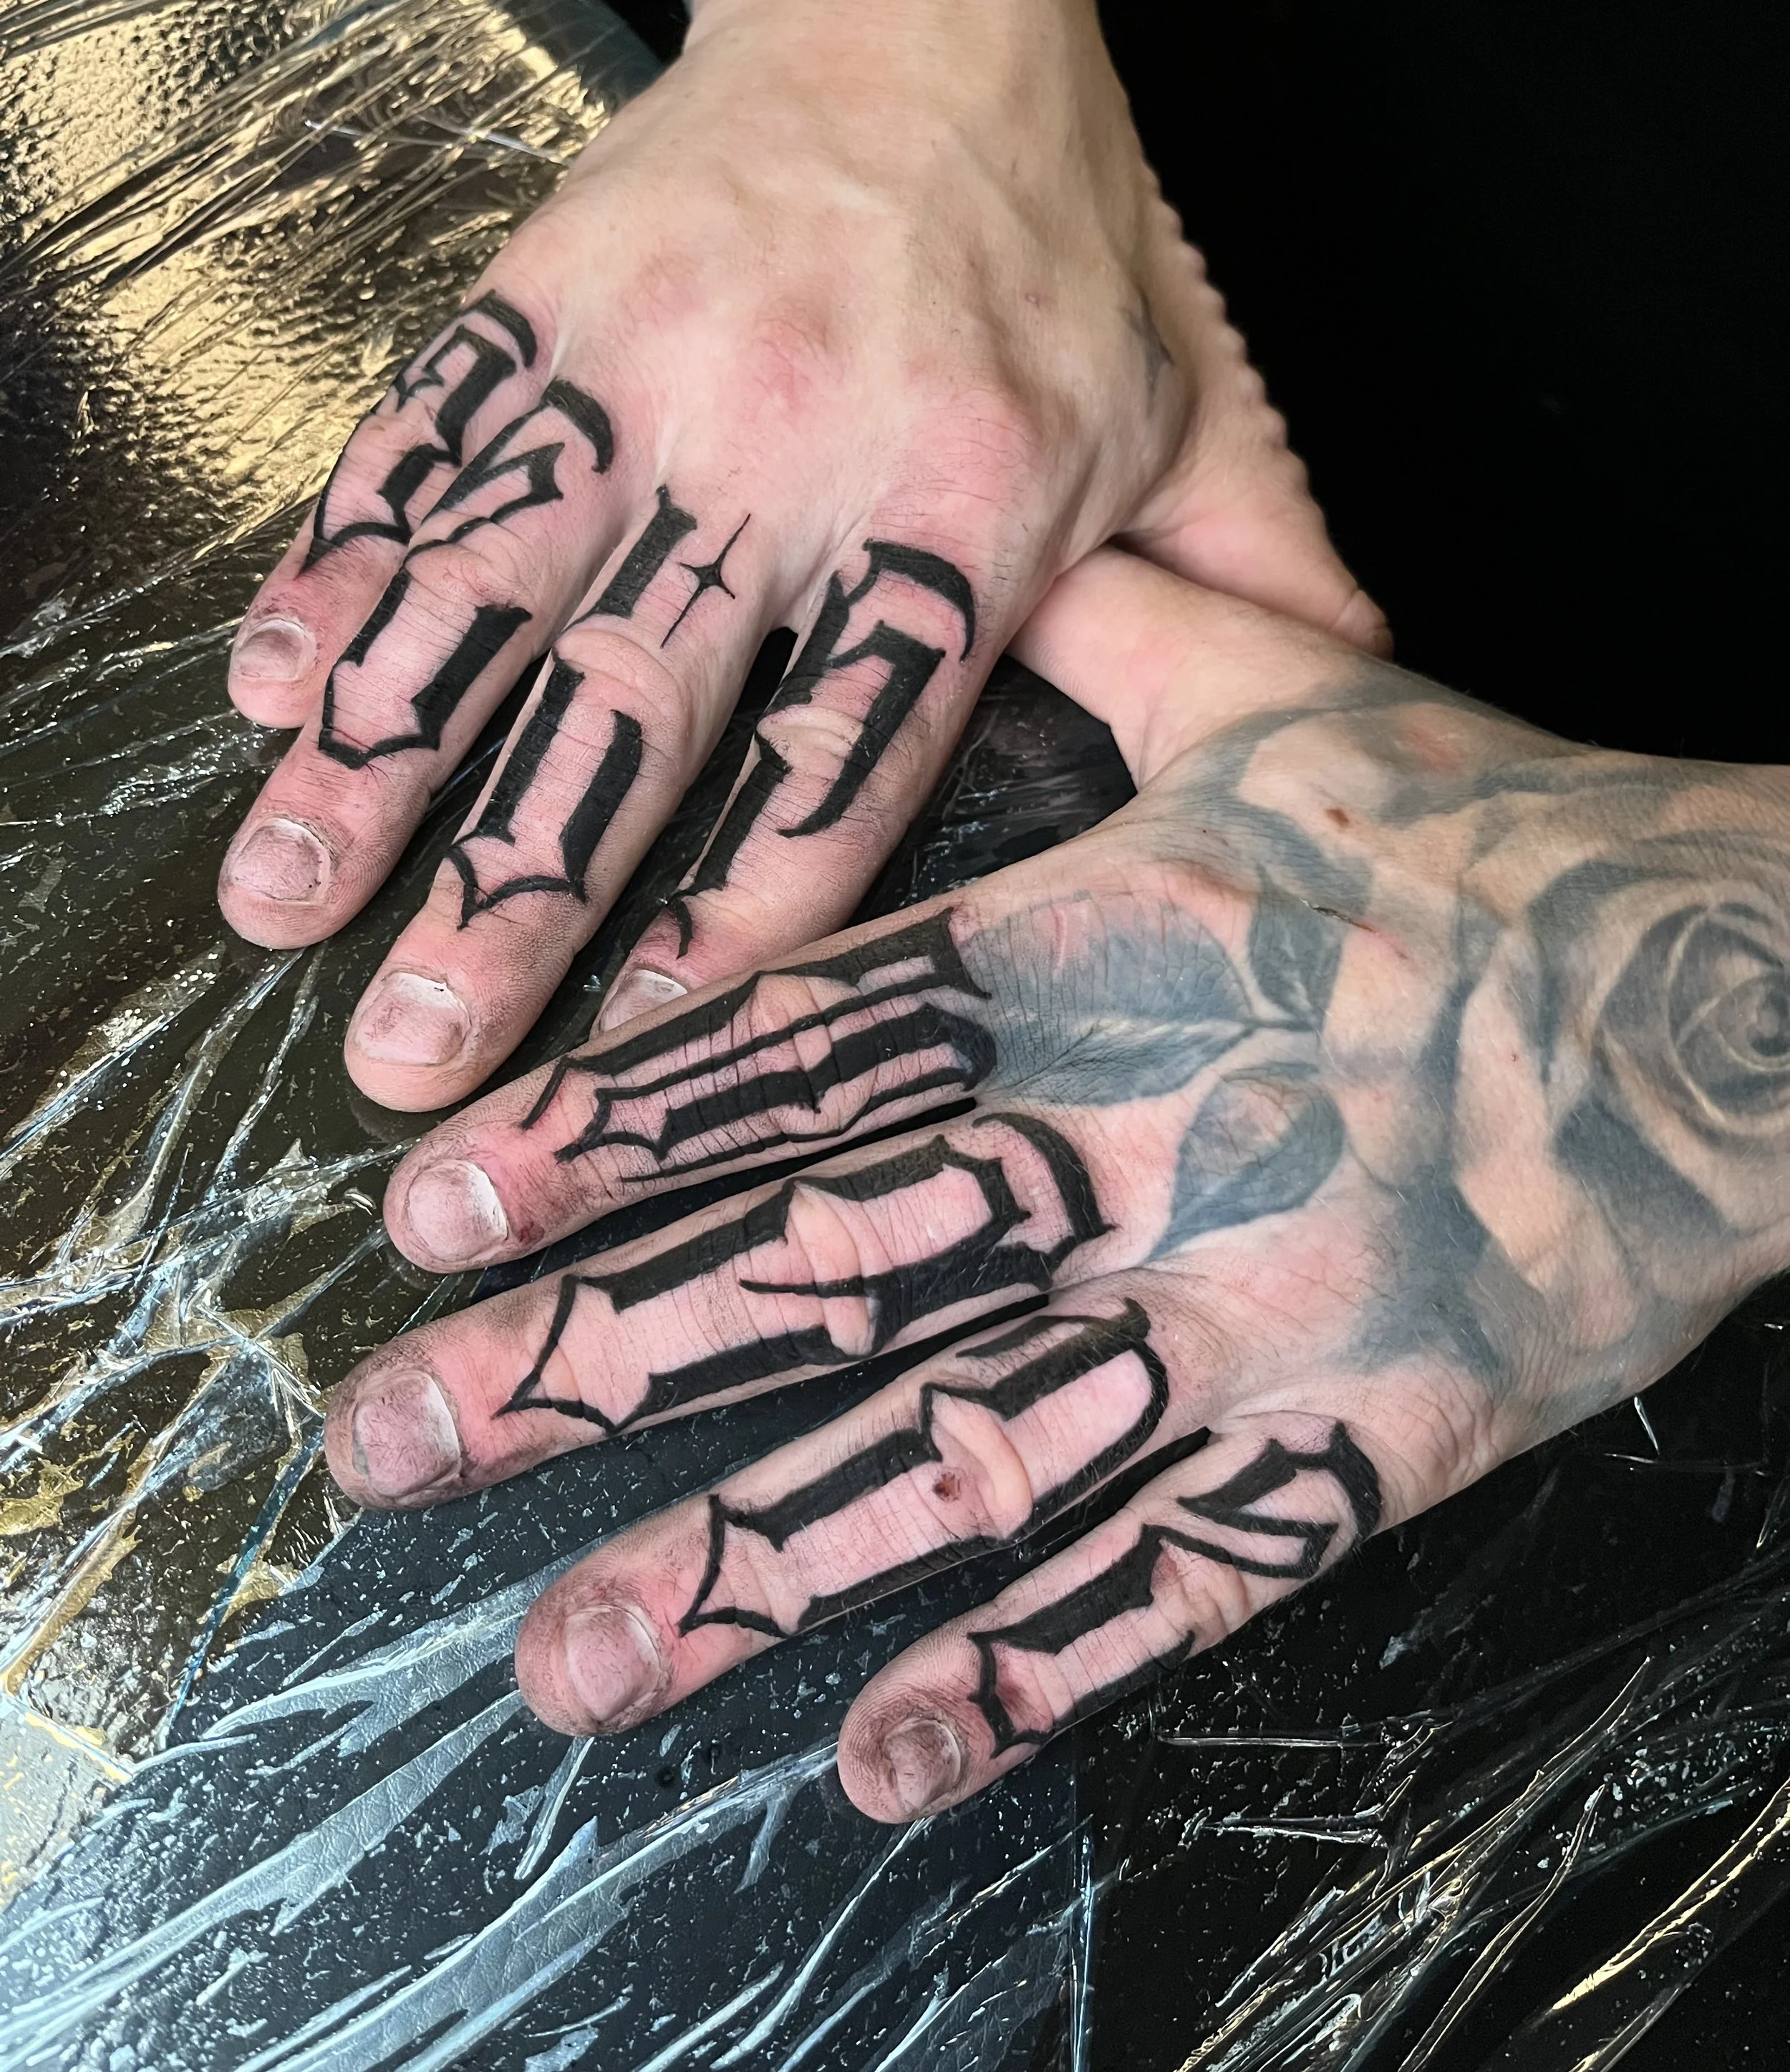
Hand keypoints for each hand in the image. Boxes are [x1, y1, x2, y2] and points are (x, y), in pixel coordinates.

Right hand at [217, 0, 1380, 1109]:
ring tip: (278, 901)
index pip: (843, 759)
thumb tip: (1364, 728)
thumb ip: (1264, 588)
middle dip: (509, 900)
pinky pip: (424, 451)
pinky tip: (275, 687)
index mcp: (968, 505)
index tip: (649, 1051)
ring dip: (371, 758)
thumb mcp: (1203, 410)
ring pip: (488, 592)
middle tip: (406, 1062)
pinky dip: (338, 570)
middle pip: (633, 711)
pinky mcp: (544, 295)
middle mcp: (795, 447)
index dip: (742, 920)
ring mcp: (648, 367)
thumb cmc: (1069, 237)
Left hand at [323, 550, 1789, 1819]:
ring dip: (754, 1559)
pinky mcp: (1366, 1436)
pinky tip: (886, 1748)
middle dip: (600, 1352)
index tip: (435, 1198)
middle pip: (834, 1257)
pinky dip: (1029, 1668)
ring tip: (574, 1652)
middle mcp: (1149, 1136)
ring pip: (969, 1450)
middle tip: (402, 1433)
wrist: (1741, 988)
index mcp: (1107, 949)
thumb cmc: (1504, 842)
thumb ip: (1119, 635)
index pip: (811, 1038)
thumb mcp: (1297, 702)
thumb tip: (1007, 550)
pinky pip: (1179, 1570)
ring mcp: (1252, 1305)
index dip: (611, 1119)